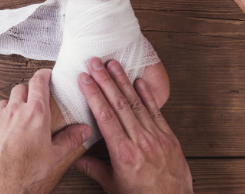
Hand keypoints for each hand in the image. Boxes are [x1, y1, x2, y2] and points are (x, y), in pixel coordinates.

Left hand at [0, 69, 92, 193]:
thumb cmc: (24, 171)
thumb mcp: (53, 156)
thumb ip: (70, 139)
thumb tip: (84, 130)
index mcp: (35, 114)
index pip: (39, 82)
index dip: (43, 75)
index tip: (45, 75)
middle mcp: (14, 110)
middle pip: (20, 89)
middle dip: (26, 94)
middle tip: (30, 106)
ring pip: (3, 103)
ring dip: (9, 109)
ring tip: (13, 125)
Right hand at [74, 58, 192, 193]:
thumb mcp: (113, 186)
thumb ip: (94, 168)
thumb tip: (75, 157)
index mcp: (123, 153)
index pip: (105, 115)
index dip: (94, 94)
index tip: (84, 78)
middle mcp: (140, 141)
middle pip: (119, 103)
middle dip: (105, 80)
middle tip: (95, 62)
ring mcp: (156, 137)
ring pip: (136, 103)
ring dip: (124, 81)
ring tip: (114, 64)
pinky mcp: (169, 138)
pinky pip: (156, 112)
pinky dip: (147, 95)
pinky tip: (139, 82)